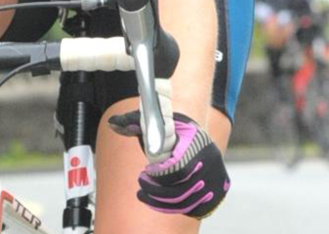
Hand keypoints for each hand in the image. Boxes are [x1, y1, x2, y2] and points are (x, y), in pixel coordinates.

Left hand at [107, 111, 229, 218]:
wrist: (199, 138)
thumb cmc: (176, 130)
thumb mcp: (159, 120)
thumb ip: (135, 121)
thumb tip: (113, 123)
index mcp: (198, 142)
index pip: (179, 169)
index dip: (159, 175)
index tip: (146, 172)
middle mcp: (211, 162)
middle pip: (182, 189)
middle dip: (157, 191)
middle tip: (141, 183)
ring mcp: (214, 179)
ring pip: (186, 201)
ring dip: (160, 201)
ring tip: (144, 192)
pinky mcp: (215, 193)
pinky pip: (193, 208)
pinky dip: (172, 207)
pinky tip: (157, 200)